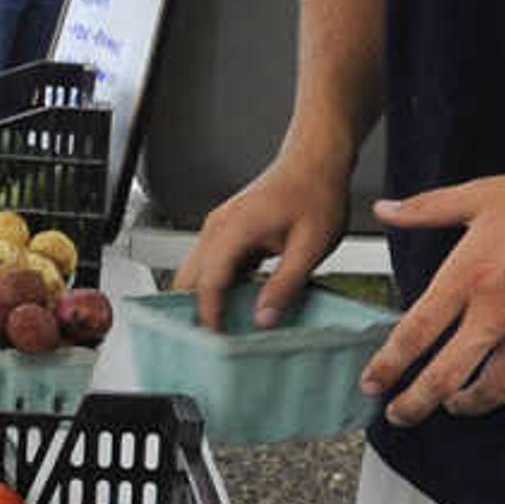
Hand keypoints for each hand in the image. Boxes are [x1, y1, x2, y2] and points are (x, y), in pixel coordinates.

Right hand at [174, 145, 351, 329]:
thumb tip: (264, 318)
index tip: (217, 340)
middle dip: (193, 311)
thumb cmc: (315, 192)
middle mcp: (218, 227)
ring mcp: (220, 228)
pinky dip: (216, 287)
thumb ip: (285, 284)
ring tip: (221, 329)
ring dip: (204, 299)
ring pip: (196, 272)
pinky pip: (212, 264)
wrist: (315, 160)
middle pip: (189, 278)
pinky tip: (234, 305)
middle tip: (209, 343)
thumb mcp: (311, 245)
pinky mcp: (228, 231)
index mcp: (235, 229)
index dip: (210, 314)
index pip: (208, 281)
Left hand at [360, 156, 504, 424]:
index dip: (388, 366)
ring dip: (467, 405)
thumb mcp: (480, 195)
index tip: (372, 383)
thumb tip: (383, 210)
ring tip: (452, 405)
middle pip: (445, 377)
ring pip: (493, 389)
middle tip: (399, 414)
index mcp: (468, 276)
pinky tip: (504, 385)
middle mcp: (497, 312)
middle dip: (415, 404)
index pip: (415, 334)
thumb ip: (426, 208)